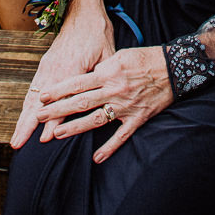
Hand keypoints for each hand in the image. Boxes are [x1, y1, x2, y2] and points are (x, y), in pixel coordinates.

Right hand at [12, 0, 115, 148]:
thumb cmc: (97, 32)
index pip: (60, 100)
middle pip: (37, 102)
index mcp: (72, 67)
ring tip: (16, 139)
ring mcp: (47, 66)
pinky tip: (24, 119)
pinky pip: (33, 88)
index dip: (53, 121)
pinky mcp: (45, 64)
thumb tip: (101, 99)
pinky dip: (26, 106)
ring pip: (31, 97)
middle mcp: (54, 68)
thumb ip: (100, 78)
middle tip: (17, 145)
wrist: (83, 9)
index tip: (45, 139)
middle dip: (26, 125)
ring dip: (22, 119)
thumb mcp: (107, 54)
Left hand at [33, 43, 173, 162]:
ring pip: (95, 119)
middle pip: (80, 102)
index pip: (77, 83)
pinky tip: (97, 158)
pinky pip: (121, 136)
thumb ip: (102, 67)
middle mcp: (114, 90)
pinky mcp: (137, 118)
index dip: (58, 91)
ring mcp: (125, 106)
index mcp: (108, 73)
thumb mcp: (120, 55)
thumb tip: (87, 77)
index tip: (42, 97)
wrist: (174, 68)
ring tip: (57, 134)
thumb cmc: (145, 59)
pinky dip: (109, 148)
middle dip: (58, 110)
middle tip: (40, 117)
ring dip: (75, 128)